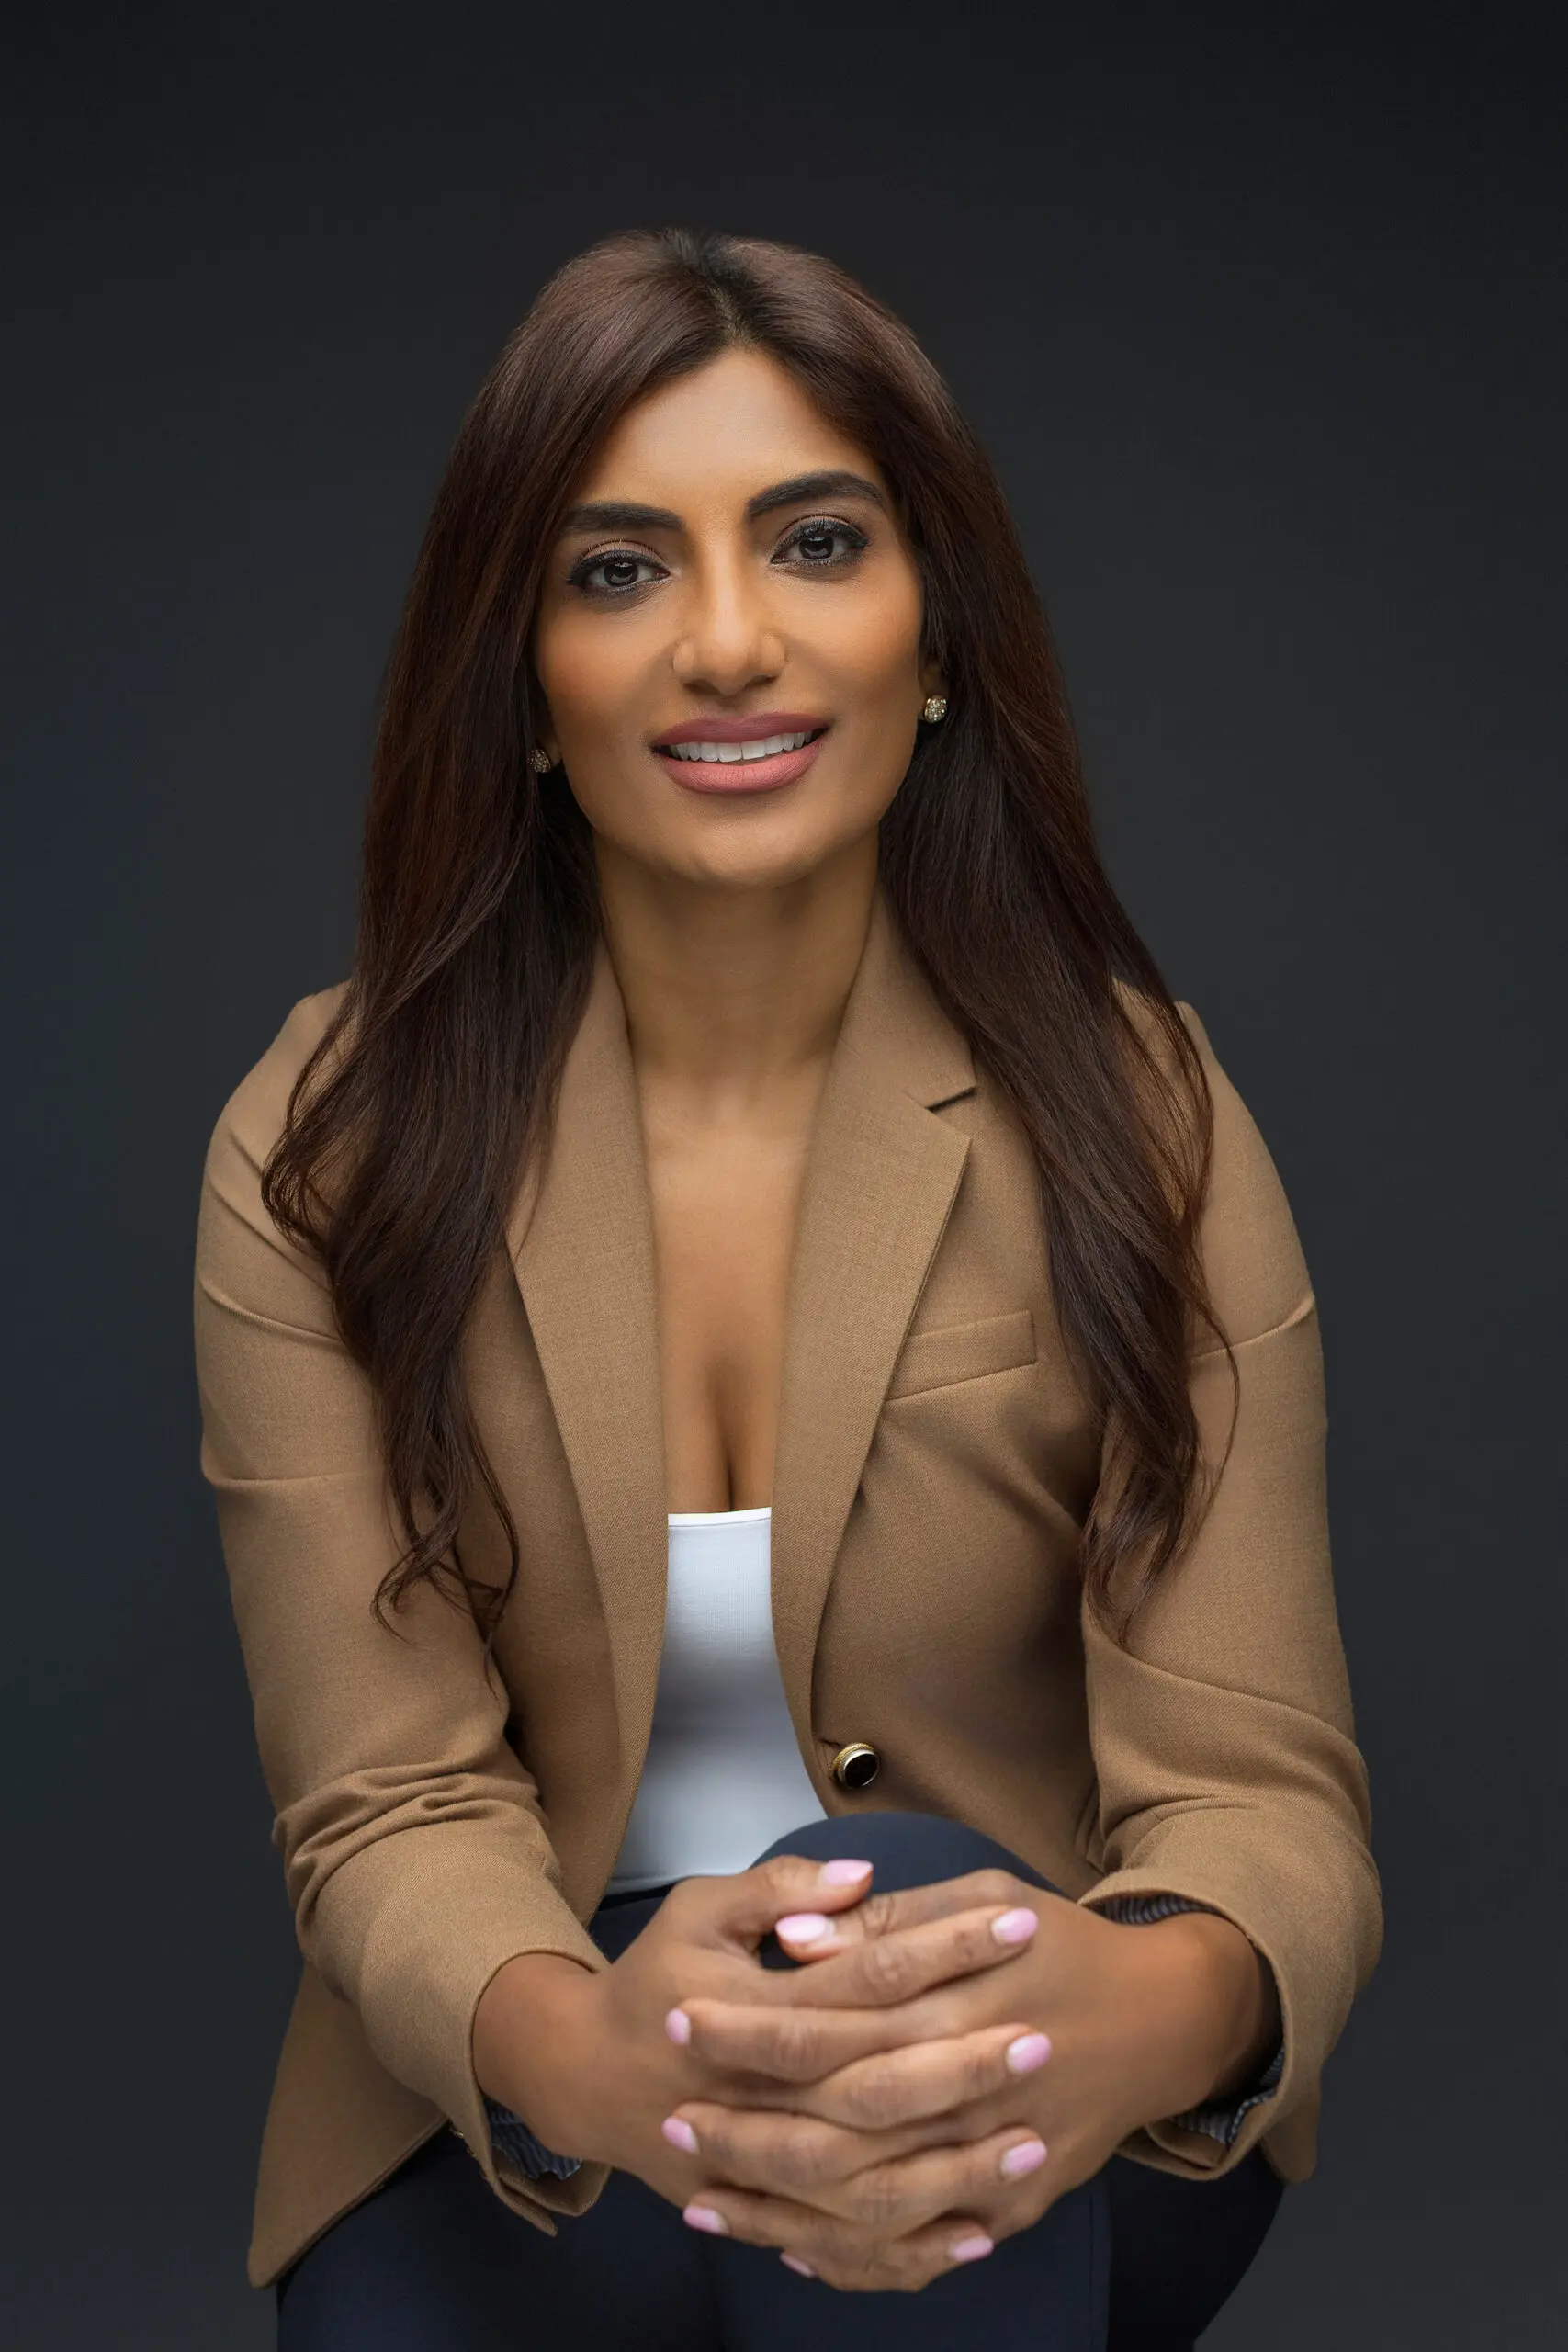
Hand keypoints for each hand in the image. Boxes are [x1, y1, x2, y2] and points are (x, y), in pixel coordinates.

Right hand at [472, 1856, 1046, 2234]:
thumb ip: (779, 1890)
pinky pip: (851, 2247)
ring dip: (956, 2163)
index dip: (945, 1948)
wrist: (585, 2076)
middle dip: (967, 2062)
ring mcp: (759, 2166)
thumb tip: (863, 1873)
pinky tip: (982, 2226)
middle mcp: (757, 2093)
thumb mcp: (699, 1910)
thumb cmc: (656, 1979)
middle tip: (1044, 2035)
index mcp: (748, 2008)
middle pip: (878, 2084)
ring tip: (1033, 2136)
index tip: (1019, 1925)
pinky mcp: (766, 2213)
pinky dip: (916, 2246)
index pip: (867, 1975)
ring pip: (872, 2181)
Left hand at [668, 1868, 1274, 2290]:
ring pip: (869, 2200)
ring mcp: (998, 2159)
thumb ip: (889, 1923)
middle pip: (841, 2120)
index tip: (679, 2020)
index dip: (751, 2027)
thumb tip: (793, 1942)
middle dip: (747, 2126)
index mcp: (963, 2000)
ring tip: (701, 2192)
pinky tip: (782, 2244)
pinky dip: (846, 2256)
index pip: (835, 2021)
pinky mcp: (1011, 2208)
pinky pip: (917, 2248)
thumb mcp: (986, 1896)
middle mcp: (979, 2087)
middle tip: (673, 2121)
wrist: (1164, 2020)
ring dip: (778, 2202)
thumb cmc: (1062, 1944)